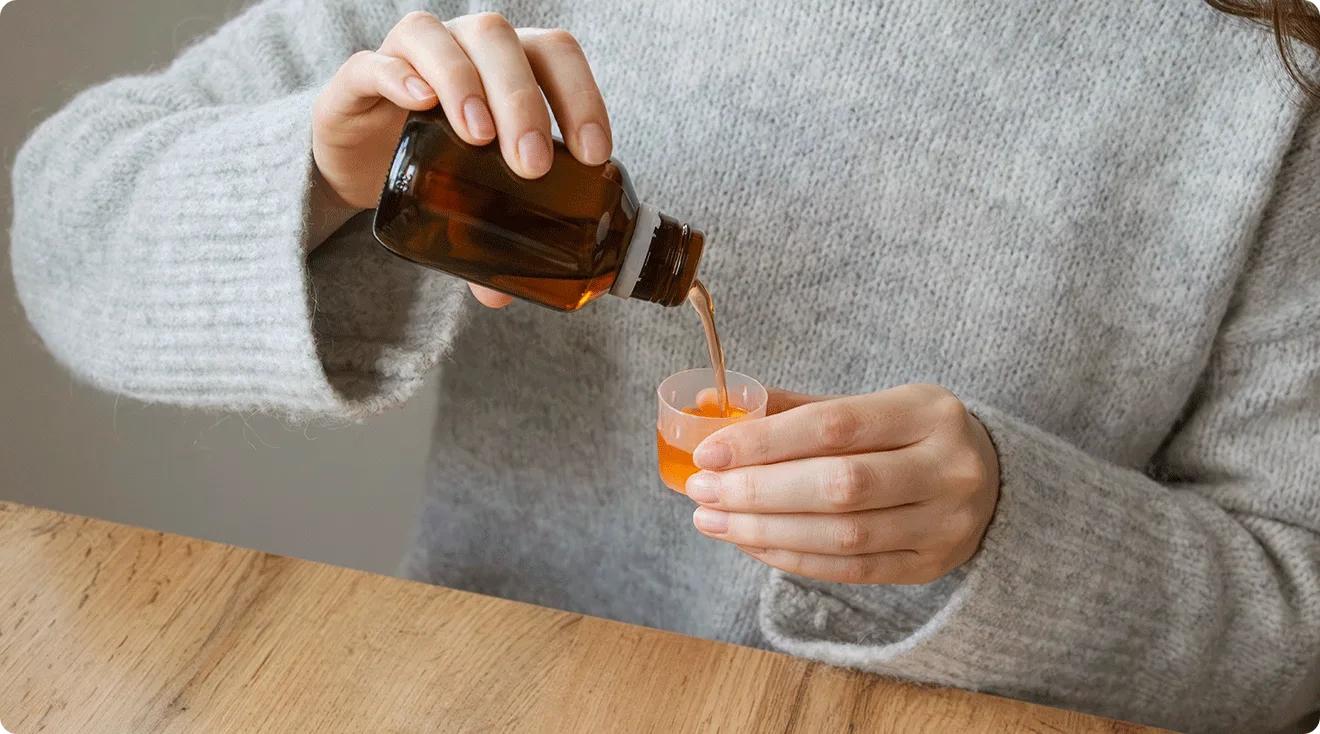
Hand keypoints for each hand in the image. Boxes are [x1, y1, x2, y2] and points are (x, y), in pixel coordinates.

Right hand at [311, 11, 611, 306]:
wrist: (358, 159)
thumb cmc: (436, 165)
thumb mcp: (471, 199)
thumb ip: (489, 238)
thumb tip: (502, 296)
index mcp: (511, 65)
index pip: (555, 57)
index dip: (581, 96)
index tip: (592, 154)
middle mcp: (465, 47)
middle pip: (501, 43)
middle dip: (523, 101)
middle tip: (531, 165)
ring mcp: (411, 55)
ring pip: (443, 41)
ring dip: (466, 85)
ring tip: (478, 138)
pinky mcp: (357, 76)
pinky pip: (374, 61)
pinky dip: (399, 76)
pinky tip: (418, 102)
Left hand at [685, 384, 1000, 584]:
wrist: (990, 480)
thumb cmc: (911, 436)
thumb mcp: (872, 406)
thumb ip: (798, 410)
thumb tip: (714, 409)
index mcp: (927, 412)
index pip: (834, 426)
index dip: (765, 441)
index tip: (709, 452)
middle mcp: (946, 468)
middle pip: (839, 486)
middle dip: (758, 491)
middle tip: (701, 491)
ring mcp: (944, 524)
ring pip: (842, 536)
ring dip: (765, 531)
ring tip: (713, 520)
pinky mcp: (930, 565)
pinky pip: (851, 570)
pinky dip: (792, 558)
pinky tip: (750, 543)